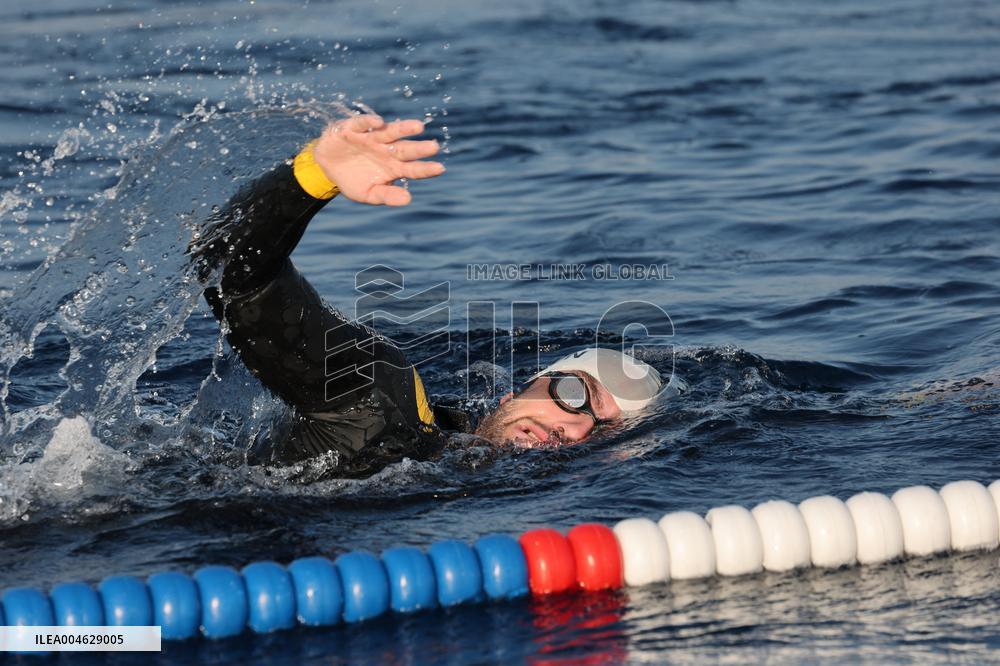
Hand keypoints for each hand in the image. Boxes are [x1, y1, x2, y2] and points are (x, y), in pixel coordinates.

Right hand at [311, 114, 444, 205]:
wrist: (327, 169)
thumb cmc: (352, 181)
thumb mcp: (368, 194)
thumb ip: (387, 196)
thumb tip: (408, 199)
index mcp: (393, 167)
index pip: (413, 168)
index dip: (426, 169)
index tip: (440, 169)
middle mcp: (387, 150)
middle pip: (406, 149)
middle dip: (419, 148)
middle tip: (434, 147)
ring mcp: (372, 138)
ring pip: (390, 132)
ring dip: (403, 129)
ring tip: (418, 127)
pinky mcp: (354, 129)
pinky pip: (362, 124)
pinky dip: (369, 122)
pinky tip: (378, 122)